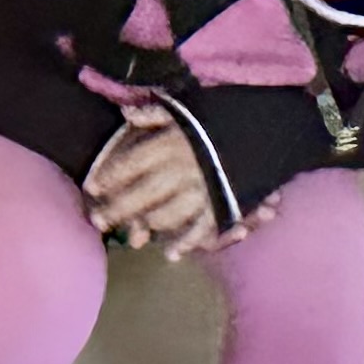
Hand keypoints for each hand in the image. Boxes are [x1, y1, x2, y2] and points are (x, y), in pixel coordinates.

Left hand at [81, 102, 262, 259]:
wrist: (272, 127)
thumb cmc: (223, 117)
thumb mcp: (187, 110)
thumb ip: (155, 115)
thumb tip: (125, 115)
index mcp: (171, 143)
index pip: (130, 164)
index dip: (108, 177)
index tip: (91, 189)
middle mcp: (184, 168)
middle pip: (142, 195)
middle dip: (117, 210)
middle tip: (97, 222)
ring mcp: (205, 190)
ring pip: (167, 215)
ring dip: (147, 226)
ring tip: (131, 235)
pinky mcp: (225, 205)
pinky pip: (202, 229)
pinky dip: (186, 244)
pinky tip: (170, 254)